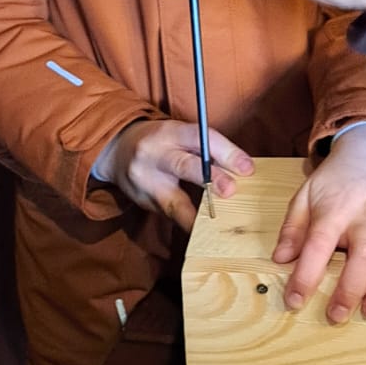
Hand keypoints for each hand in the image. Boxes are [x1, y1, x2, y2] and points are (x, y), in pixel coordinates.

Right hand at [93, 118, 252, 232]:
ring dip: (198, 215)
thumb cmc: (161, 143)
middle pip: (184, 166)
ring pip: (173, 201)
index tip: (247, 168)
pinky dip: (189, 223)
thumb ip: (206, 149)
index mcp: (169, 132)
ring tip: (216, 225)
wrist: (118, 152)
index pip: (200, 138)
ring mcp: (146, 182)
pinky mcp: (144, 203)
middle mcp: (155, 155)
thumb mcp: (180, 135)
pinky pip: (171, 216)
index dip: (226, 152)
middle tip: (230, 190)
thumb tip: (242, 170)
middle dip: (210, 179)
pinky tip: (203, 232)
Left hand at [276, 126, 365, 322]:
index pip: (318, 244)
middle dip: (350, 289)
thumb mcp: (307, 194)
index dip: (306, 275)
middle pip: (363, 254)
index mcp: (335, 208)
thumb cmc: (339, 179)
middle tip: (337, 315)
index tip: (295, 301)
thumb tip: (280, 259)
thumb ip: (293, 226)